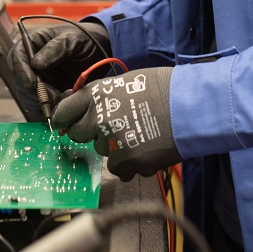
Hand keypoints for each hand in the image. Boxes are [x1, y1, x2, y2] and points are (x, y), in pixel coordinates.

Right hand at [9, 21, 110, 116]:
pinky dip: (51, 110)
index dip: (21, 72)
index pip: (16, 57)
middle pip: (21, 81)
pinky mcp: (47, 94)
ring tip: (64, 100)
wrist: (100, 53)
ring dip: (44, 103)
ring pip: (29, 97)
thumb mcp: (73, 39)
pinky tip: (65, 107)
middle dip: (35, 93)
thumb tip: (35, 64)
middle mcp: (31, 63)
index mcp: (33, 44)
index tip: (32, 84)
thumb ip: (56, 48)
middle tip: (54, 97)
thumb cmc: (85, 39)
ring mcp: (38, 79)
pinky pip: (42, 106)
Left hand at [52, 67, 179, 180]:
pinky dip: (130, 164)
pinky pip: (120, 169)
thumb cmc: (163, 89)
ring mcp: (111, 143)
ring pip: (102, 152)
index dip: (63, 119)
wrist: (188, 107)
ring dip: (114, 147)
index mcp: (96, 95)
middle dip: (91, 132)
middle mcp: (98, 119)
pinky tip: (145, 149)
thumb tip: (87, 108)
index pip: (64, 111)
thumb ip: (102, 97)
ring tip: (138, 135)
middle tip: (110, 128)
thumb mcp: (125, 82)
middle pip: (79, 134)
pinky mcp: (126, 162)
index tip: (64, 124)